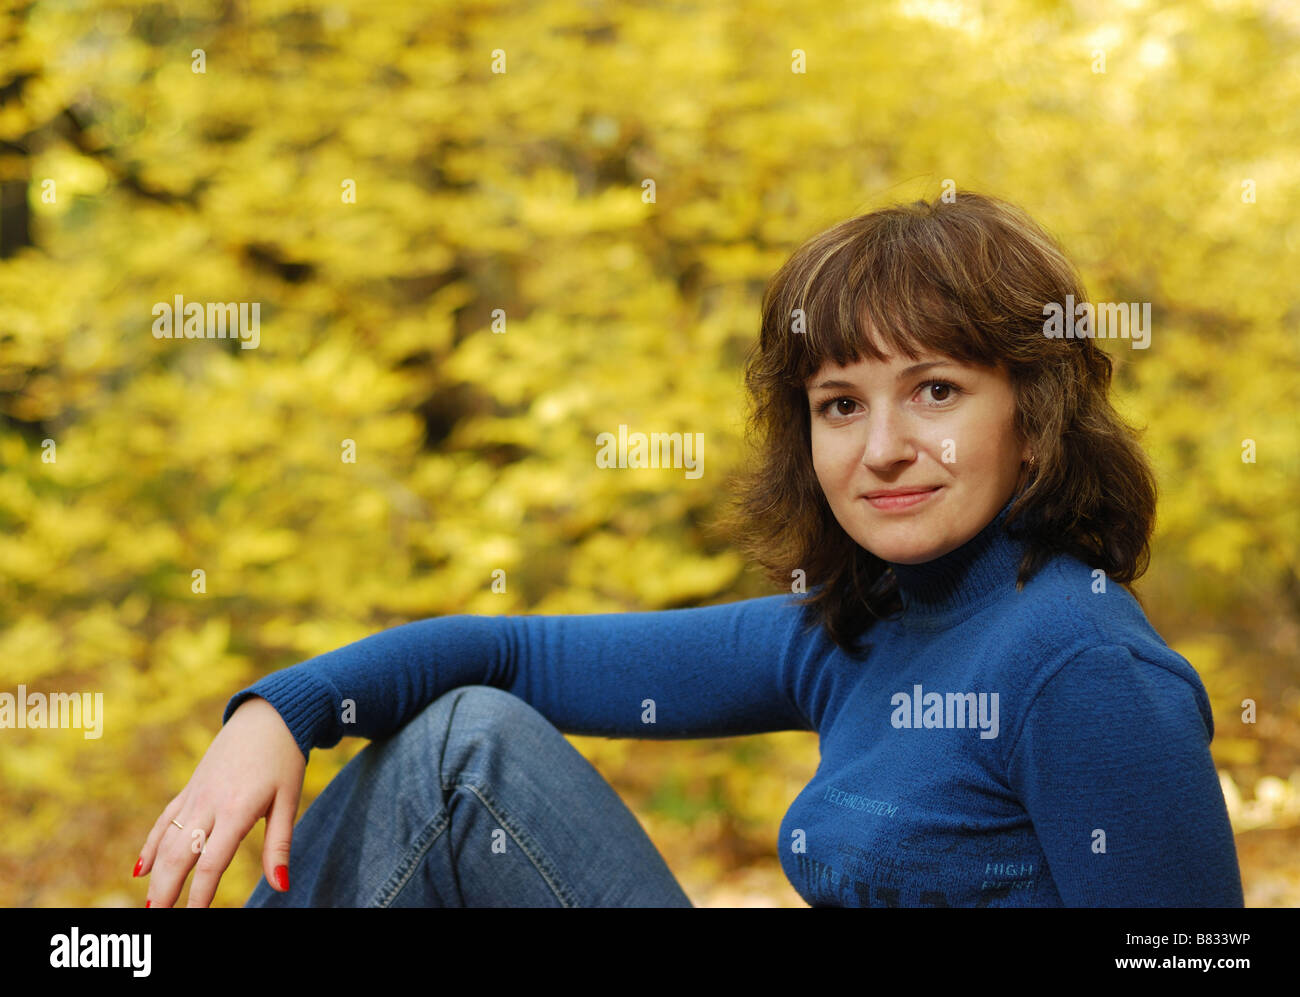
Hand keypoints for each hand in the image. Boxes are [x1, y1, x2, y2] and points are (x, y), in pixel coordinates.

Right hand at [136, 695, 305, 906]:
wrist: (270, 715)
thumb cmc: (285, 759)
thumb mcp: (289, 801)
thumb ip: (279, 846)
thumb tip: (281, 886)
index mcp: (237, 809)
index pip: (211, 862)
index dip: (200, 894)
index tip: (194, 917)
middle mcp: (209, 803)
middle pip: (178, 855)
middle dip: (166, 890)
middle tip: (157, 919)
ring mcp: (195, 794)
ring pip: (166, 840)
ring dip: (155, 874)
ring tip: (151, 905)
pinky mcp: (190, 788)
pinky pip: (164, 820)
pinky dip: (150, 845)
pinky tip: (140, 870)